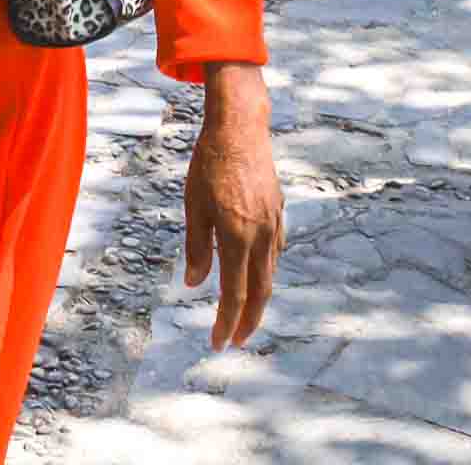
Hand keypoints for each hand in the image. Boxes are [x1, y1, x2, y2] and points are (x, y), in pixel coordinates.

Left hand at [183, 62, 282, 348]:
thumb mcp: (194, 206)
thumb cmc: (210, 164)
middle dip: (248, 320)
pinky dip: (266, 269)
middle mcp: (260, 234)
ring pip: (270, 271)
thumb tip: (193, 283)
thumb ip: (196, 248)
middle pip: (260, 290)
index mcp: (237, 236)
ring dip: (258, 298)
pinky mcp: (278, 210)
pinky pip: (274, 250)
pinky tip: (257, 271)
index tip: (218, 343)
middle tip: (235, 340)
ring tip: (245, 313)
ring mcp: (273, 222)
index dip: (226, 321)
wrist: (240, 127)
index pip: (234, 293)